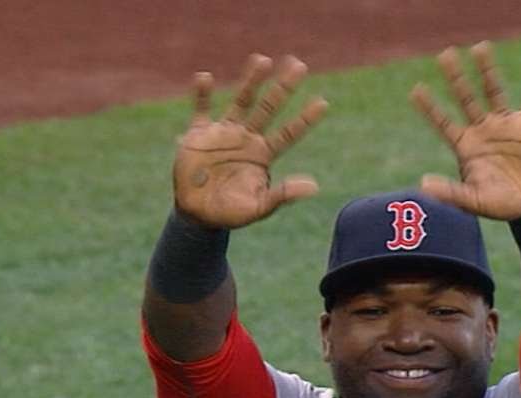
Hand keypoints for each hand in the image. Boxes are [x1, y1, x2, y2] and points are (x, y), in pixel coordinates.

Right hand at [172, 54, 327, 228]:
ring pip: (240, 101)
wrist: (197, 214)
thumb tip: (314, 186)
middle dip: (283, 88)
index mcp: (264, 154)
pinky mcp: (199, 134)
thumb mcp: (259, 207)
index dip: (305, 119)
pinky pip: (201, 109)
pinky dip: (202, 95)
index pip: (289, 133)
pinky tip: (205, 77)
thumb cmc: (231, 213)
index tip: (323, 103)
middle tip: (299, 64)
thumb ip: (283, 195)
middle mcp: (247, 138)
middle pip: (269, 107)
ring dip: (251, 81)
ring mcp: (224, 133)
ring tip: (263, 60)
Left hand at [411, 41, 520, 220]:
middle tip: (444, 54)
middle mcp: (483, 130)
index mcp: (467, 146)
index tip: (415, 90)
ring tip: (480, 47)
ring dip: (487, 71)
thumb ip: (451, 193)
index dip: (430, 108)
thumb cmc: (501, 204)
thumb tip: (423, 185)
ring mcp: (507, 124)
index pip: (444, 123)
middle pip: (466, 98)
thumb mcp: (475, 201)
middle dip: (456, 78)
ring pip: (494, 91)